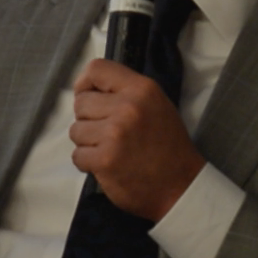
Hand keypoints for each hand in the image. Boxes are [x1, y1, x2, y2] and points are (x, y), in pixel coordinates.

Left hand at [67, 59, 204, 219]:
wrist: (181, 187)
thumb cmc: (168, 146)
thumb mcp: (156, 105)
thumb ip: (125, 92)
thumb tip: (87, 89)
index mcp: (142, 89)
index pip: (96, 69)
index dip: (85, 84)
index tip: (89, 97)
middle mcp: (128, 107)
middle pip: (81, 103)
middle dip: (89, 119)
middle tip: (108, 133)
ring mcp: (114, 134)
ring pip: (76, 130)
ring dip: (87, 143)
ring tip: (110, 150)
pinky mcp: (105, 160)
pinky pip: (77, 155)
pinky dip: (88, 163)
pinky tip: (108, 165)